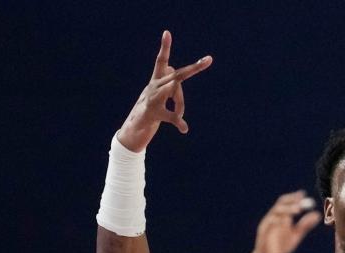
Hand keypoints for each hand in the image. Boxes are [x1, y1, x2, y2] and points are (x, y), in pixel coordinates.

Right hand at [117, 31, 212, 151]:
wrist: (136, 125)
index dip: (164, 47)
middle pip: (177, 75)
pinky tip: (184, 128)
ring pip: (175, 93)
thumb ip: (174, 90)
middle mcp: (155, 85)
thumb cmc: (152, 107)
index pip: (161, 60)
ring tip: (179, 116)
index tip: (166, 32)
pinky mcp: (154, 112)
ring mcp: (153, 97)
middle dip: (194, 68)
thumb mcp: (163, 96)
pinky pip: (172, 116)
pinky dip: (179, 122)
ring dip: (180, 105)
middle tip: (208, 59)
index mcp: (157, 79)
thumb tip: (178, 84)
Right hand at [250, 191, 321, 252]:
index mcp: (281, 217)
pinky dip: (277, 220)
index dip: (294, 197)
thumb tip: (317, 214)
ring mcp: (267, 224)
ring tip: (298, 209)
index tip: (303, 194)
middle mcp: (273, 218)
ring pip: (276, 212)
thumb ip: (305, 225)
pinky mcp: (263, 231)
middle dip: (291, 201)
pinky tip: (286, 220)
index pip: (287, 202)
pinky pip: (269, 223)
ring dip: (287, 209)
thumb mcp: (296, 235)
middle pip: (281, 204)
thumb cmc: (281, 246)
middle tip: (301, 201)